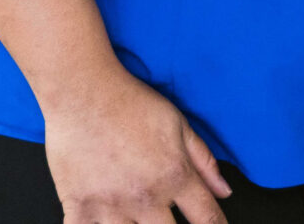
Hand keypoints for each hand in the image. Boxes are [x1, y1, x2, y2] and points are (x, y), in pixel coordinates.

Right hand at [41, 66, 231, 223]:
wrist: (81, 91)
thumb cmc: (128, 103)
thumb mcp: (178, 124)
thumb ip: (204, 161)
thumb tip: (224, 191)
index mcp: (174, 176)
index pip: (207, 218)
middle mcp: (145, 197)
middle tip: (164, 215)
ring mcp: (111, 207)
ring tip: (136, 213)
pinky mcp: (79, 208)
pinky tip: (103, 218)